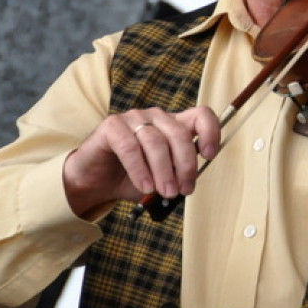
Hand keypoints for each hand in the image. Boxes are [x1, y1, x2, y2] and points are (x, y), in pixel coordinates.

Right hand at [62, 106, 220, 217]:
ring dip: (163, 170)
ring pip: (156, 141)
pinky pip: (130, 146)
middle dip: (185, 165)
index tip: (209, 156)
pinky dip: (140, 169)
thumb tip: (190, 181)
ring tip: (165, 192)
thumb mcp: (163, 179)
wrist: (96, 182)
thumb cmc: (133, 178)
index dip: (211, 132)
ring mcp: (134, 118)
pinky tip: (144, 185)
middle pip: (179, 133)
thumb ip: (178, 176)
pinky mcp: (112, 125)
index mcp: (174, 125)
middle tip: (183, 190)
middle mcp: (157, 117)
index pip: (201, 115)